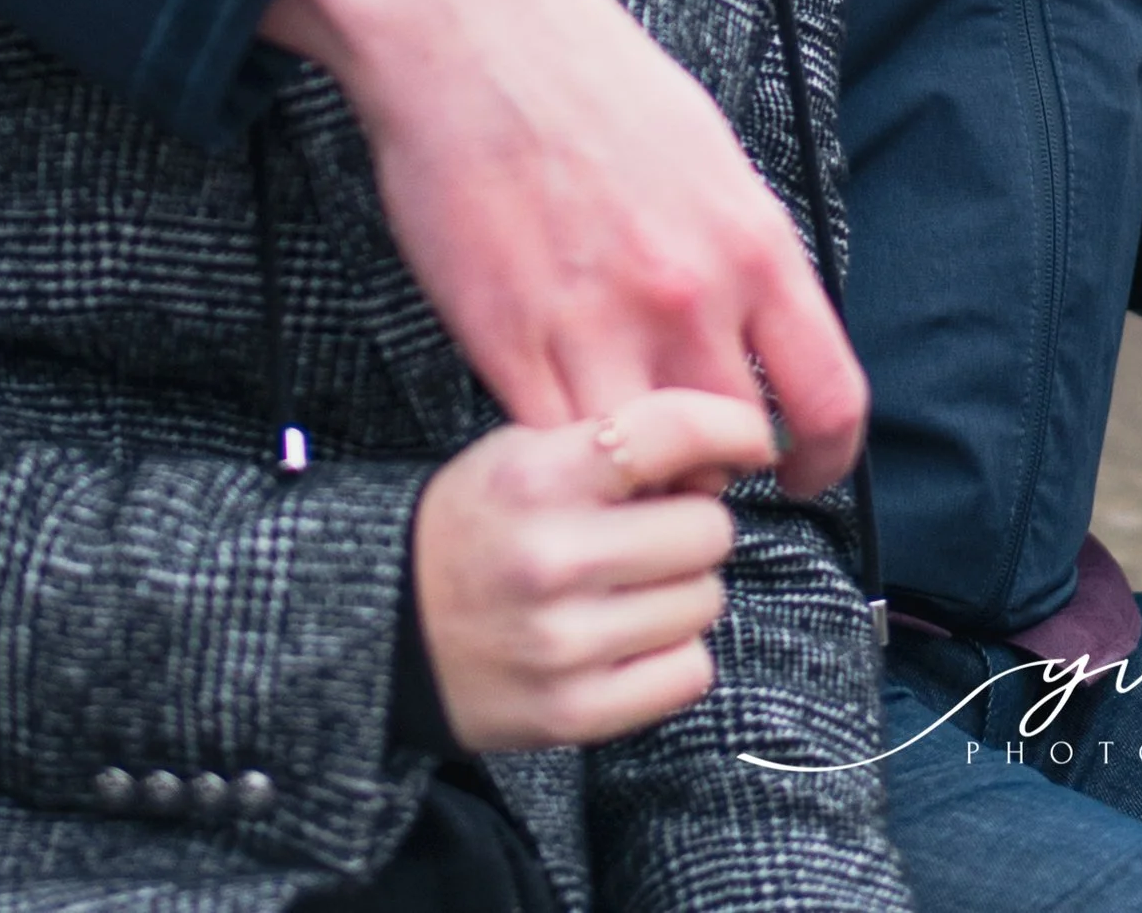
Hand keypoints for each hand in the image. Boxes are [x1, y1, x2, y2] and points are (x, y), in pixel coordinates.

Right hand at [262, 0, 865, 498]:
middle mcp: (688, 296)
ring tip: (621, 454)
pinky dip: (565, 456)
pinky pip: (558, 448)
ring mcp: (597, 327)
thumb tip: (761, 324)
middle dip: (720, 464)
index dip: (824, 458)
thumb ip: (740, 246)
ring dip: (641, 475)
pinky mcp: (509, 344)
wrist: (468, 27)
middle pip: (735, 446)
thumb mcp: (706, 148)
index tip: (802, 472)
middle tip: (693, 456)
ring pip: (647, 470)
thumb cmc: (581, 70)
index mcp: (750, 241)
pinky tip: (558, 429)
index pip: (828, 397)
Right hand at [411, 391, 773, 749]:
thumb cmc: (472, 523)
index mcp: (537, 477)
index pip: (668, 434)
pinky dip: (674, 652)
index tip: (753, 440)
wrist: (388, 622)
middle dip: (694, 523)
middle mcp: (553, 558)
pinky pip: (689, 673)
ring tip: (632, 582)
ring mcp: (565, 642)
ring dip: (683, 588)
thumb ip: (614, 442)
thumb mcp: (521, 450)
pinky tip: (632, 634)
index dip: (732, 429)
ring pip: (704, 602)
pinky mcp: (574, 712)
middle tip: (656, 527)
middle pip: (707, 529)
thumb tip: (723, 458)